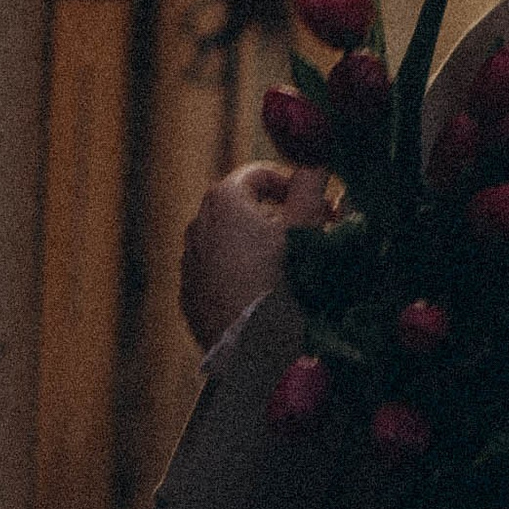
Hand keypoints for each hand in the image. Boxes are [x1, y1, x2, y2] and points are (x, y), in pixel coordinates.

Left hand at [181, 159, 327, 350]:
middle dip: (277, 217)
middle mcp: (197, 224)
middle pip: (243, 208)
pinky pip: (218, 275)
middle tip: (309, 237)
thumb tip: (314, 161)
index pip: (260, 174)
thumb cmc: (281, 279)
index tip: (318, 206)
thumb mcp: (305, 226)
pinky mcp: (190, 294)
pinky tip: (265, 295)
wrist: (250, 347)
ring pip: (230, 242)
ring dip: (257, 247)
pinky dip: (240, 276)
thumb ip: (311, 185)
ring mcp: (189, 261)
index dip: (293, 184)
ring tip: (288, 270)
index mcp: (223, 199)